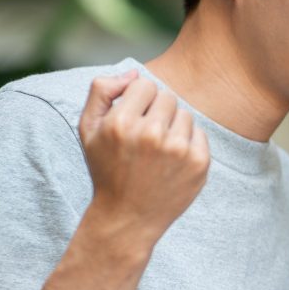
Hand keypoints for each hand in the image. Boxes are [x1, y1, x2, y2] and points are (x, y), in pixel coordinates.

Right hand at [77, 71, 210, 244]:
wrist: (127, 217)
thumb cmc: (106, 169)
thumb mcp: (88, 129)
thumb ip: (101, 91)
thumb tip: (134, 73)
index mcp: (121, 124)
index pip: (145, 84)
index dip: (138, 100)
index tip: (131, 119)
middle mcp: (151, 135)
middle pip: (167, 96)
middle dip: (156, 112)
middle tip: (144, 138)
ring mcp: (178, 150)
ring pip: (184, 114)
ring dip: (173, 127)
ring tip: (157, 151)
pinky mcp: (199, 162)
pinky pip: (199, 132)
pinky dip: (188, 143)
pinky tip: (171, 162)